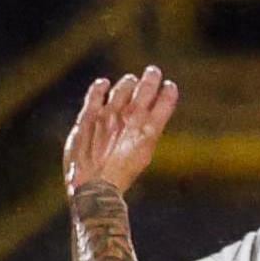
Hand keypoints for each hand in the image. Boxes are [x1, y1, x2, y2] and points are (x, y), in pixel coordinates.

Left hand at [63, 67, 181, 198]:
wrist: (94, 188)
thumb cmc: (120, 178)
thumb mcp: (143, 157)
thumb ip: (146, 135)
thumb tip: (147, 121)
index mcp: (149, 130)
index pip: (165, 101)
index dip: (168, 91)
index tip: (169, 86)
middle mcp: (131, 118)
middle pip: (146, 88)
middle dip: (151, 78)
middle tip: (153, 72)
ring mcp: (109, 114)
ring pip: (123, 87)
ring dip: (129, 82)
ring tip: (130, 80)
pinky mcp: (89, 116)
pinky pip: (96, 93)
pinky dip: (101, 86)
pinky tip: (104, 83)